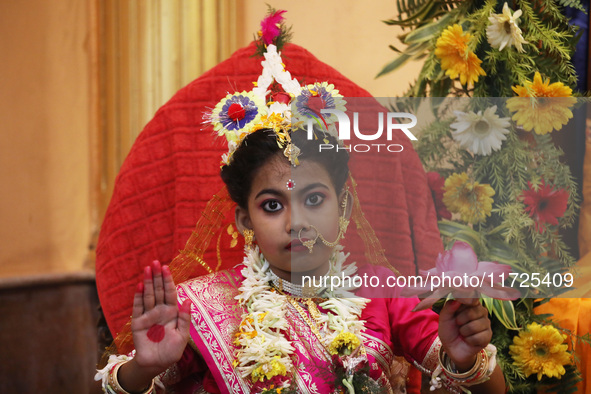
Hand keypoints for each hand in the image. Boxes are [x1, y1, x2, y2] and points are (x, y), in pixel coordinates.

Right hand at [131, 260, 190, 375]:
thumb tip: (187, 300)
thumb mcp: (182, 335)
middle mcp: (160, 311)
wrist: (156, 364)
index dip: (168, 280)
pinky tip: (139, 286)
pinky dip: (138, 296)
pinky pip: (138, 307)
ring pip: (148, 295)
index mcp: (172, 312)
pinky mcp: (137, 322)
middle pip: (158, 290)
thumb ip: (185, 318)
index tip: (166, 267)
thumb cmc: (171, 350)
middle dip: (157, 276)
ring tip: (147, 269)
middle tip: (155, 262)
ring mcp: (148, 315)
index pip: (170, 292)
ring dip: (148, 282)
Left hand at [438, 298, 491, 370]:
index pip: (472, 298)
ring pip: (474, 326)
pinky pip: (478, 337)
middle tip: (458, 324)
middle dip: (460, 320)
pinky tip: (468, 340)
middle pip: (472, 312)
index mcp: (471, 304)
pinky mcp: (488, 336)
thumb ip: (449, 307)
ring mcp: (486, 324)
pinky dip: (469, 340)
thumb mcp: (444, 318)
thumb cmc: (449, 330)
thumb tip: (457, 300)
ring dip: (464, 331)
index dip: (465, 302)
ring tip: (462, 333)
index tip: (458, 304)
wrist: (452, 348)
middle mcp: (481, 312)